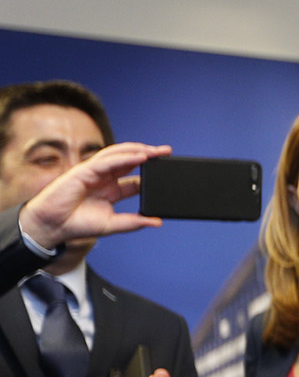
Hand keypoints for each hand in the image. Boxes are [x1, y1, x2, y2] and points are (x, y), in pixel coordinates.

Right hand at [17, 143, 169, 248]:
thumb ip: (134, 222)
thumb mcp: (112, 224)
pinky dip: (124, 157)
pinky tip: (139, 156)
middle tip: (167, 152)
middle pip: (130, 161)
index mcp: (112, 190)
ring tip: (156, 151)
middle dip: (149, 155)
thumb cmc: (77, 224)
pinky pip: (107, 161)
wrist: (53, 225)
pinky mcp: (83, 170)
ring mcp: (94, 173)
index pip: (136, 179)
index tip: (169, 172)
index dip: (151, 174)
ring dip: (138, 151)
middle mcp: (105, 179)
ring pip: (119, 155)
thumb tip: (157, 221)